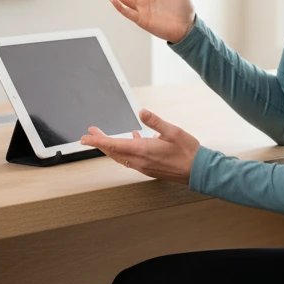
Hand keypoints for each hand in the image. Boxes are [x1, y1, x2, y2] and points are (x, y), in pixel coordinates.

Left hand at [80, 109, 198, 183]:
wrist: (199, 171)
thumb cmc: (188, 152)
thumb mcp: (173, 131)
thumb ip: (155, 122)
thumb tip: (142, 112)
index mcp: (143, 150)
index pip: (114, 145)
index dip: (98, 141)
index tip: (85, 138)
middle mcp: (140, 161)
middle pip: (114, 152)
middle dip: (100, 143)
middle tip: (90, 134)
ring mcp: (144, 167)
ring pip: (121, 157)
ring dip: (111, 147)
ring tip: (105, 137)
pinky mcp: (150, 168)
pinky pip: (132, 159)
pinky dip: (126, 150)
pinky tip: (133, 139)